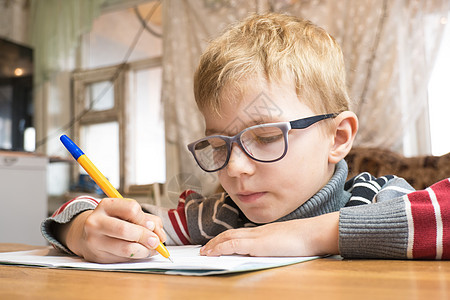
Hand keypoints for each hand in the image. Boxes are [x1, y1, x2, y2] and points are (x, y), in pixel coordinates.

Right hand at [58, 198, 165, 262]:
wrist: (84, 233)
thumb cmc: (112, 220)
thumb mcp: (125, 212)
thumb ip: (146, 219)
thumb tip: (160, 235)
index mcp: (106, 205)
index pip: (131, 209)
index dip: (146, 219)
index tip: (152, 226)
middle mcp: (96, 222)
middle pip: (126, 230)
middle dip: (145, 237)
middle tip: (156, 241)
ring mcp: (94, 241)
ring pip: (125, 249)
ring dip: (144, 251)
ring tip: (151, 249)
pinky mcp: (98, 257)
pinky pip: (123, 259)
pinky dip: (136, 257)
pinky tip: (140, 253)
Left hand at [200, 211, 339, 256]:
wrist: (313, 233)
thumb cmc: (305, 239)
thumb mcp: (285, 242)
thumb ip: (274, 245)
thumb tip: (269, 251)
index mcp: (263, 232)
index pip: (239, 233)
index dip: (225, 238)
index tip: (216, 244)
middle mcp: (257, 232)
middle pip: (230, 234)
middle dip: (215, 241)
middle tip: (204, 249)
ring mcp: (256, 237)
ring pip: (228, 238)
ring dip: (214, 244)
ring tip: (204, 252)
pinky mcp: (258, 244)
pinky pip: (233, 245)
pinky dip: (220, 248)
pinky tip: (212, 253)